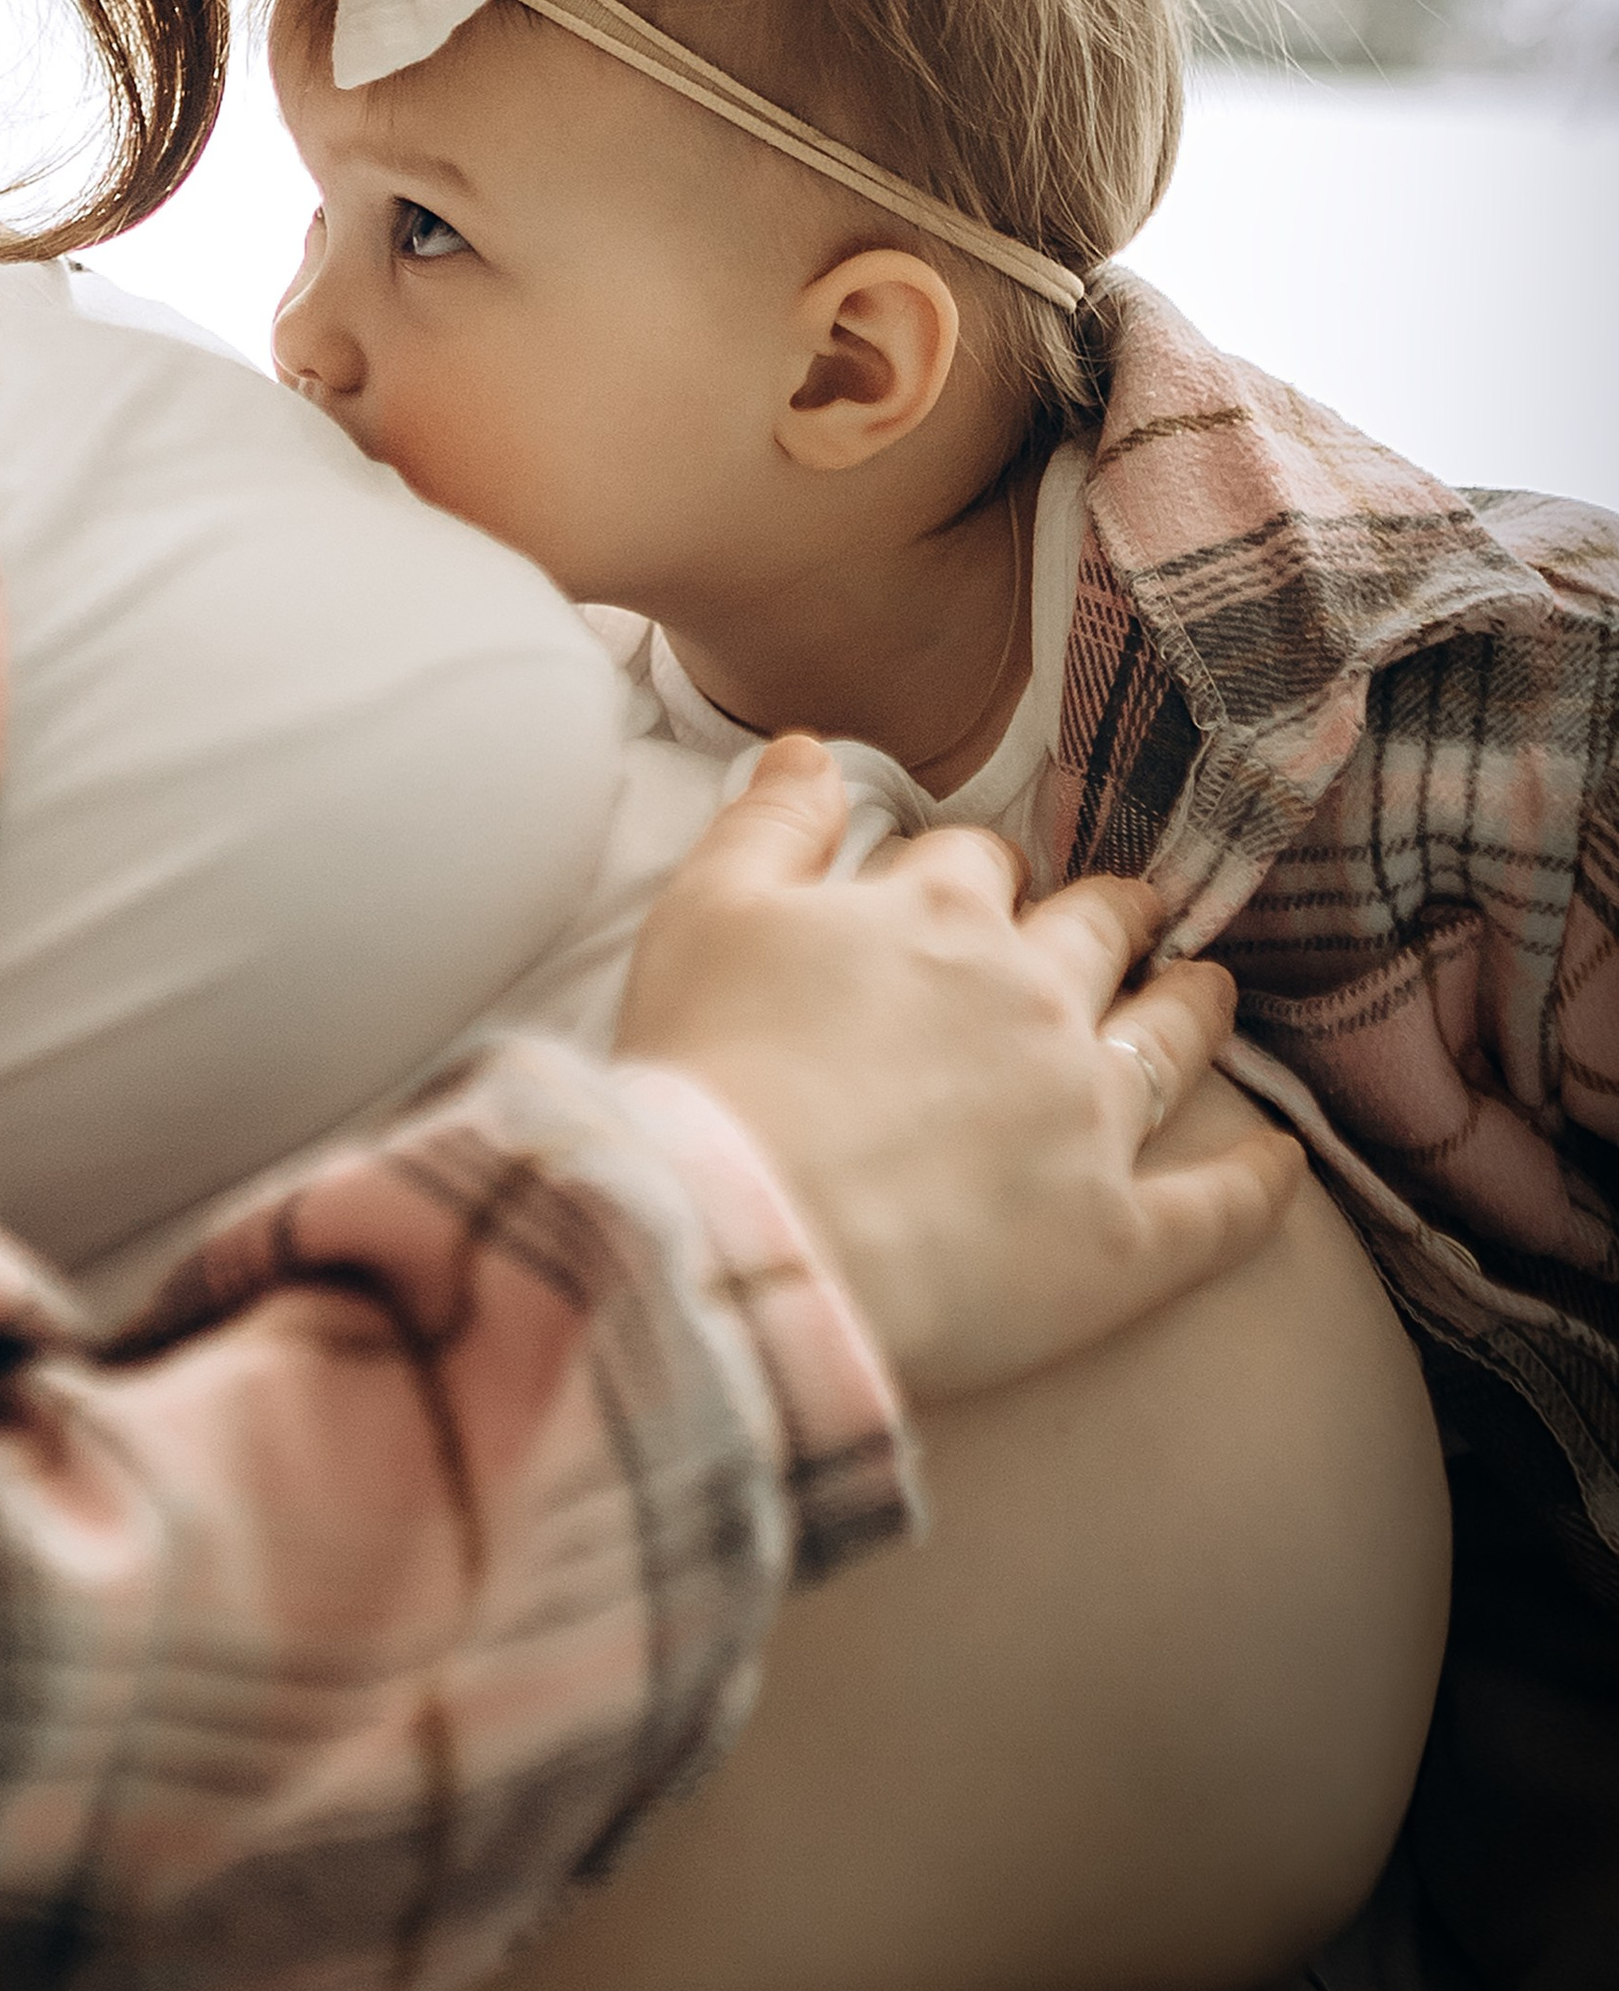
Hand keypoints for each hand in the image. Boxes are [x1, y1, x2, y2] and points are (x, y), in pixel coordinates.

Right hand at [615, 733, 1302, 1404]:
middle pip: (1097, 934)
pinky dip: (1259, 1183)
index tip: (973, 894)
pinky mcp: (1118, 1242)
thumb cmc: (705, 1073)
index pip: (980, 866)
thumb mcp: (706, 911)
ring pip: (1171, 1040)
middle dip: (1112, 919)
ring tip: (1213, 991)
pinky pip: (1218, 1209)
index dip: (977, 878)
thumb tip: (810, 748)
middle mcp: (1035, 999)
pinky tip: (1285, 1163)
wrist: (740, 1241)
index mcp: (942, 918)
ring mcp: (1088, 1119)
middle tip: (1129, 918)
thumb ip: (768, 822)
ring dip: (1195, 1006)